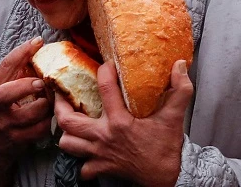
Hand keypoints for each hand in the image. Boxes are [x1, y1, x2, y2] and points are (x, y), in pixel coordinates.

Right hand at [0, 37, 52, 183]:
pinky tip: (49, 120)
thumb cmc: (1, 115)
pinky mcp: (16, 141)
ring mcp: (5, 125)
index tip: (38, 41)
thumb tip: (39, 53)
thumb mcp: (1, 94)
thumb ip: (15, 77)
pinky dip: (48, 124)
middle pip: (5, 94)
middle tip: (41, 83)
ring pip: (30, 113)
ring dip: (46, 107)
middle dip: (26, 86)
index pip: (5, 66)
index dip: (22, 52)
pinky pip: (39, 130)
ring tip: (51, 103)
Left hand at [55, 60, 192, 186]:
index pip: (104, 88)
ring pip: (67, 143)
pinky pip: (82, 167)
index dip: (104, 71)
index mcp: (120, 121)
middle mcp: (104, 137)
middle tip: (61, 94)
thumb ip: (180, 90)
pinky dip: (81, 160)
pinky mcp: (101, 168)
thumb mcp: (175, 116)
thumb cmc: (167, 147)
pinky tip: (86, 150)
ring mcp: (99, 154)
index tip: (107, 65)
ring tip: (69, 122)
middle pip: (68, 120)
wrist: (167, 178)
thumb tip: (180, 66)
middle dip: (60, 105)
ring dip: (66, 133)